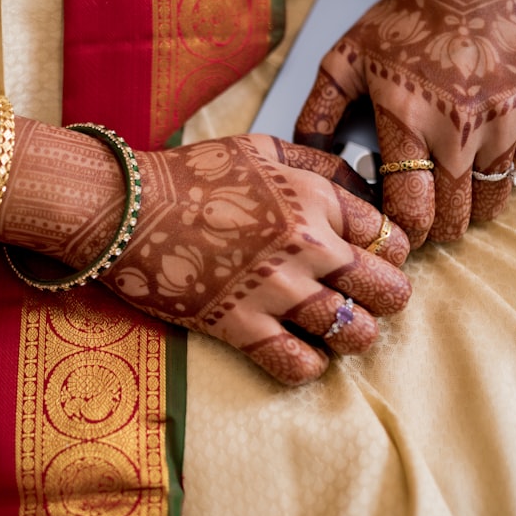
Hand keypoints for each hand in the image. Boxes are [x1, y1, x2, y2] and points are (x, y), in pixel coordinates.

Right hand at [101, 135, 411, 384]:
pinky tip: (300, 351)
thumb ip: (315, 163)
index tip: (377, 260)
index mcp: (314, 199)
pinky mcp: (239, 326)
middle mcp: (306, 246)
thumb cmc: (190, 174)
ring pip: (354, 333)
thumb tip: (358, 182)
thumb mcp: (261, 150)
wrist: (124, 208)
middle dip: (387, 298)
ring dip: (353, 335)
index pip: (391, 236)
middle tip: (368, 300)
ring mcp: (274, 290)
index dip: (391, 253)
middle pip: (388, 289)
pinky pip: (298, 364)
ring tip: (337, 329)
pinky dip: (308, 365)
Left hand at [294, 0, 515, 247]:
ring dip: (471, 207)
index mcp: (409, 122)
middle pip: (455, 218)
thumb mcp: (343, 62)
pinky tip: (481, 159)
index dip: (404, 233)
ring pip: (491, 201)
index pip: (412, 211)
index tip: (398, 231)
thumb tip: (308, 161)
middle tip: (425, 217)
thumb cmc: (398, 22)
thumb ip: (316, 113)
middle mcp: (460, 130)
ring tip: (452, 193)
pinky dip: (502, 173)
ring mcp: (503, 122)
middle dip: (436, 228)